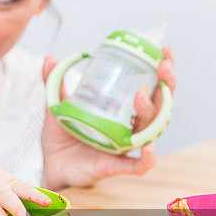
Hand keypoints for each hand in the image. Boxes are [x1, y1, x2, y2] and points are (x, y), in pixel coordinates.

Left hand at [40, 47, 175, 188]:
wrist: (49, 165)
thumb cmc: (61, 137)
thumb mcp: (56, 106)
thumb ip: (54, 83)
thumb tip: (50, 59)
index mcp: (121, 110)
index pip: (148, 86)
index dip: (159, 69)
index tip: (163, 50)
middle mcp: (129, 126)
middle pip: (158, 105)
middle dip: (166, 84)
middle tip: (163, 66)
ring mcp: (124, 146)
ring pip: (151, 130)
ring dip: (152, 112)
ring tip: (140, 96)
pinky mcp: (115, 165)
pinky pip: (139, 165)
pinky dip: (147, 158)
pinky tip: (149, 148)